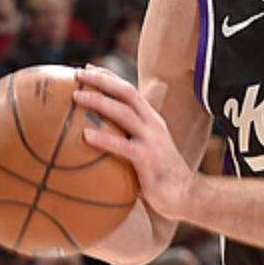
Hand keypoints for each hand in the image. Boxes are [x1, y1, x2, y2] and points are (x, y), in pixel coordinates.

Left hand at [74, 65, 197, 222]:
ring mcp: (152, 140)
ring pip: (124, 112)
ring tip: (76, 96)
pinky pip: (123, 146)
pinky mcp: (148, 158)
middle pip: (127, 93)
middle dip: (102, 80)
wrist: (187, 195)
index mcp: (152, 120)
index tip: (87, 69)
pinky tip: (85, 136)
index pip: (130, 91)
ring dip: (99, 101)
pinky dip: (104, 138)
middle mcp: (153, 124)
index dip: (109, 77)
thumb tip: (96, 138)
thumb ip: (129, 139)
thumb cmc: (160, 176)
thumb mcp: (146, 150)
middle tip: (77, 74)